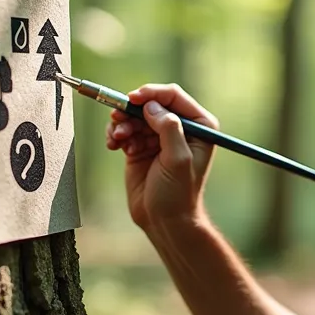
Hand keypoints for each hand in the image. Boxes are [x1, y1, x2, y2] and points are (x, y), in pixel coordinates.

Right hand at [104, 83, 219, 229]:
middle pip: (150, 103)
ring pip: (134, 115)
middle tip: (117, 120)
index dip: (152, 94)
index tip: (132, 99)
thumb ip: (169, 129)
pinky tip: (115, 146)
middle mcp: (179, 127)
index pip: (173, 96)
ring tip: (118, 140)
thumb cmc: (178, 194)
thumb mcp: (179, 160)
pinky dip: (116, 134)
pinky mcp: (141, 146)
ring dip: (122, 124)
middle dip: (132, 110)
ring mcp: (159, 136)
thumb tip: (152, 106)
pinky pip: (125, 129)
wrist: (163, 220)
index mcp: (199, 125)